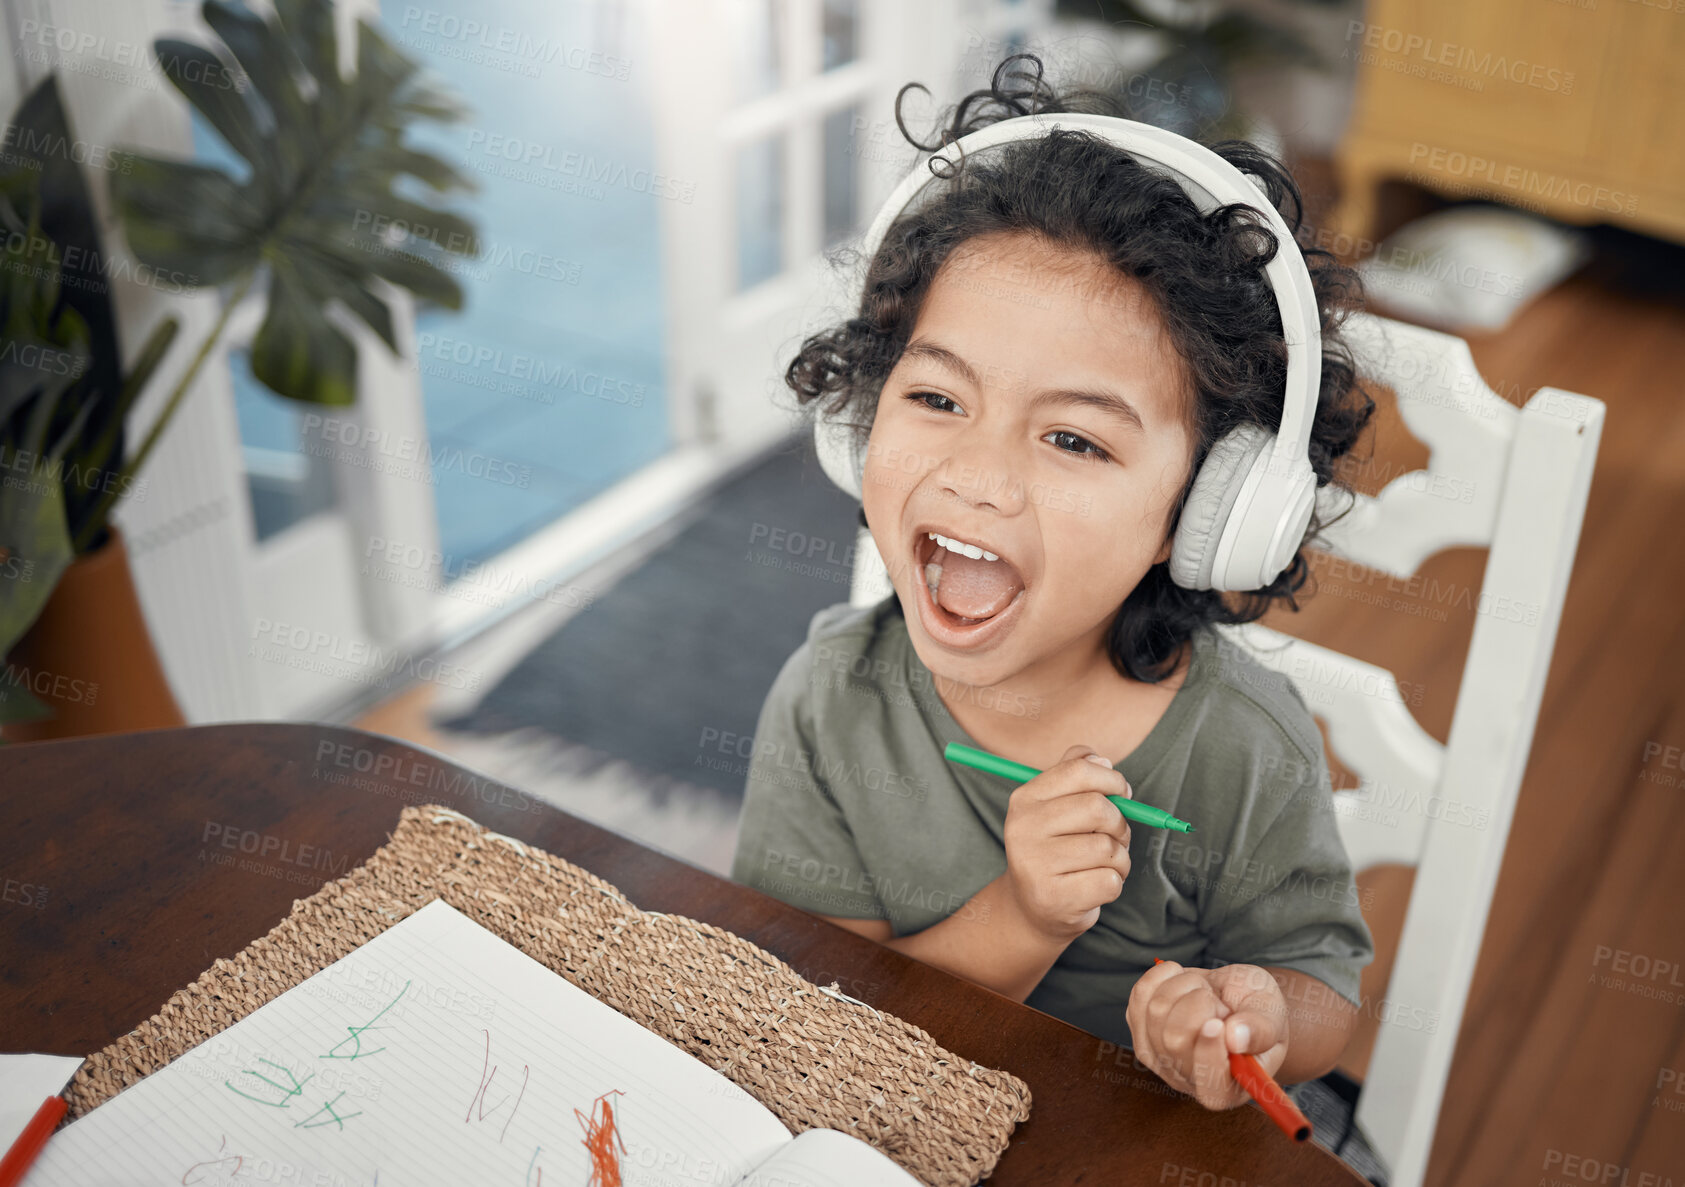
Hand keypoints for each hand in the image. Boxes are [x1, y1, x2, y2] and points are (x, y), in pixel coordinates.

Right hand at [1001, 744, 1132, 942]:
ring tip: (1103, 865)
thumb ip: (1074, 773)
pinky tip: (1095, 886)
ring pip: (1108, 848)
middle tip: (1114, 837)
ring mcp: (1035, 865)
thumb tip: (1102, 759)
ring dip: (1120, 858)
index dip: (1112, 779)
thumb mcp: (1055, 806)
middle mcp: (1023, 829)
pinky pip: (1110, 881)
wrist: (1033, 909)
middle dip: (1119, 824)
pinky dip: (1114, 883)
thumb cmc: (1056, 849)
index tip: (1122, 793)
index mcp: (1024, 800)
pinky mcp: (1055, 898)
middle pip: (1098, 808)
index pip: (1079, 770)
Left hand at [1126, 961, 1289, 1109]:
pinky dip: (1163, 976)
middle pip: (1176, 1040)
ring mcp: (1158, 1058)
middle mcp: (1188, 1080)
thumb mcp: (1272, 1016)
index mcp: (1228, 1089)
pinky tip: (1182, 979)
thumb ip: (1261, 1030)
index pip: (1211, 1089)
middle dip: (1202, 1003)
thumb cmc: (1257, 1012)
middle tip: (1221, 1002)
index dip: (1208, 1056)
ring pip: (1157, 1011)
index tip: (1216, 1024)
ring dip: (1186, 986)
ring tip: (1206, 991)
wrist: (1234, 996)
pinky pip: (1141, 995)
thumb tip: (1235, 1039)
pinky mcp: (1139, 1029)